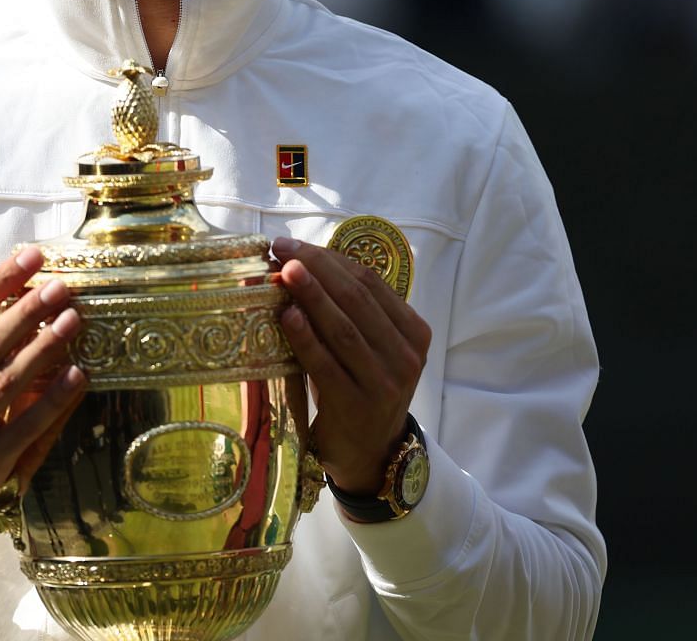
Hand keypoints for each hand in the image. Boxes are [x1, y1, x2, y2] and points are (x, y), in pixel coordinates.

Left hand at [271, 236, 430, 495]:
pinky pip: (327, 364)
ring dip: (312, 295)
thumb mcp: (369, 348)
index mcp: (414, 332)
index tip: (293, 244)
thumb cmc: (361, 388)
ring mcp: (385, 383)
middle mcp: (406, 356)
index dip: (330, 258)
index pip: (370, 283)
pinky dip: (306, 337)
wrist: (372, 453)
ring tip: (285, 272)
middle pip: (357, 299)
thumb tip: (298, 263)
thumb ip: (348, 312)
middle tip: (282, 249)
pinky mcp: (357, 407)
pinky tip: (287, 316)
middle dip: (316, 268)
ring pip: (344, 328)